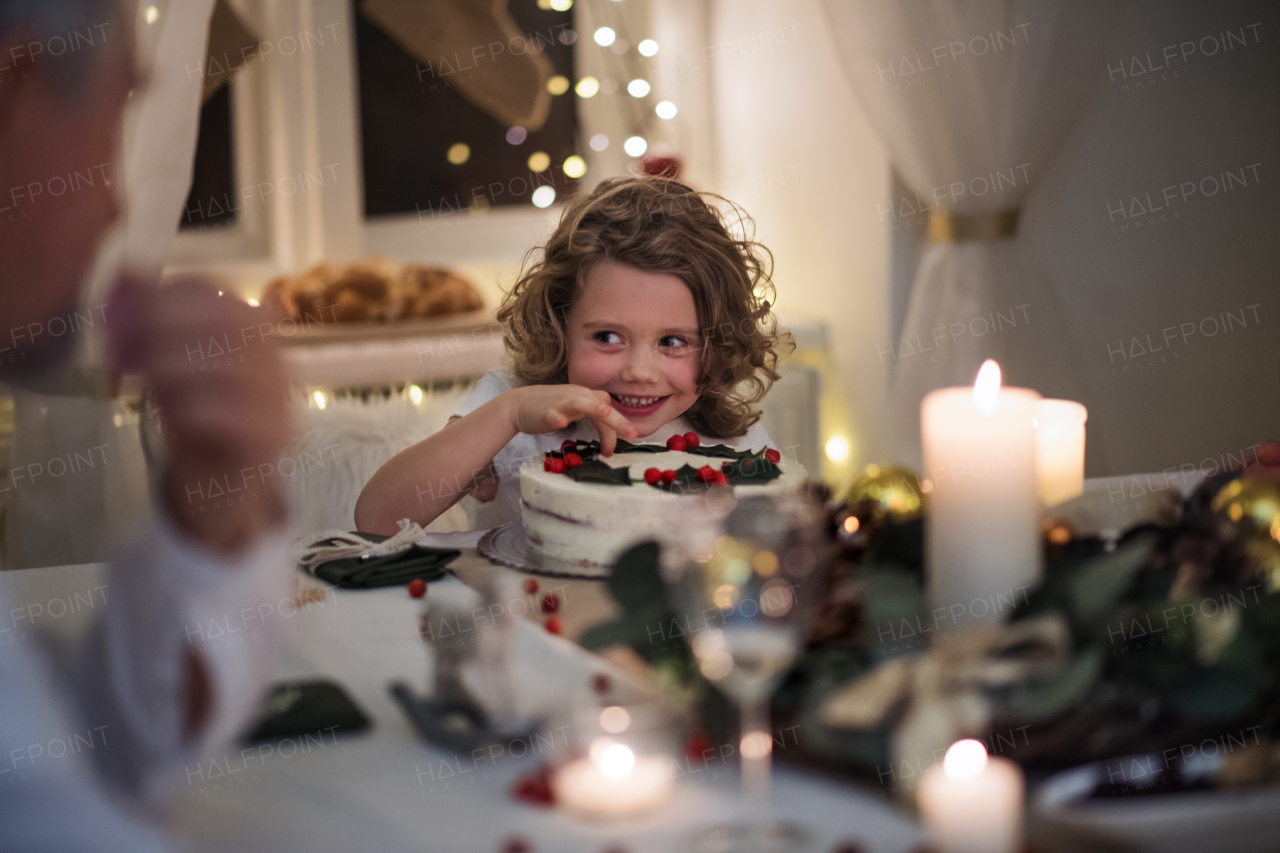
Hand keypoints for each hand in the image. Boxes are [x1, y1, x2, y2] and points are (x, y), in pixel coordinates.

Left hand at [107, 275, 290, 553]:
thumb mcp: (169, 364)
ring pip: (239, 365)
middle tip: (127, 351)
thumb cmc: (197, 416)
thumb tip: (124, 276)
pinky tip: (177, 413)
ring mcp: (278, 398)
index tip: (121, 316)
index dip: (166, 297)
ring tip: (148, 382)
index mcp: (249, 332)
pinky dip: (204, 409)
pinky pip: (246, 416)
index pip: (216, 294)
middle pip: (231, 321)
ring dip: (182, 366)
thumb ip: (151, 323)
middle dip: (169, 328)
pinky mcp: (274, 438)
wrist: (224, 485)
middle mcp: (272, 358)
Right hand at [507, 384, 637, 454]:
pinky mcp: (545, 411)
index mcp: (586, 396)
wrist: (519, 404)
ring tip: (604, 412)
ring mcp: (561, 403)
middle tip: (632, 433)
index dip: (616, 429)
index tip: (611, 451)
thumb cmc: (551, 408)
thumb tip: (613, 431)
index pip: (608, 411)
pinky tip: (560, 422)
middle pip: (601, 405)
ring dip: (593, 406)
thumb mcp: (577, 408)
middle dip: (617, 420)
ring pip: (580, 402)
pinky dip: (556, 416)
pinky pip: (552, 413)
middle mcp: (577, 396)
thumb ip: (594, 415)